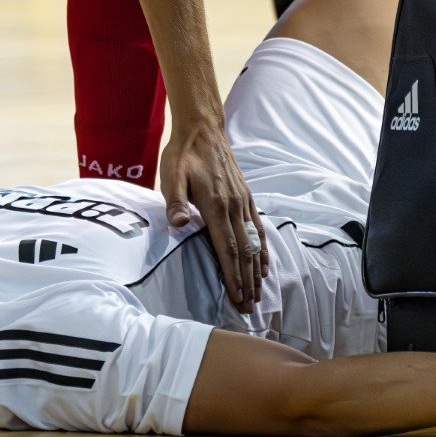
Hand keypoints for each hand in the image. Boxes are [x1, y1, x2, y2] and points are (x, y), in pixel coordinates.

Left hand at [160, 121, 267, 312]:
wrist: (203, 128)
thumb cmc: (183, 153)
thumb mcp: (171, 175)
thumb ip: (175, 201)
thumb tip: (179, 223)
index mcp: (215, 204)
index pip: (227, 248)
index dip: (233, 276)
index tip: (237, 298)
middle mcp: (233, 205)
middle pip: (244, 251)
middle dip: (247, 282)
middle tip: (249, 308)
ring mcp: (242, 201)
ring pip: (254, 242)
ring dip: (256, 270)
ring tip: (259, 293)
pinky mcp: (245, 196)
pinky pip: (258, 227)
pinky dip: (263, 248)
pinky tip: (264, 263)